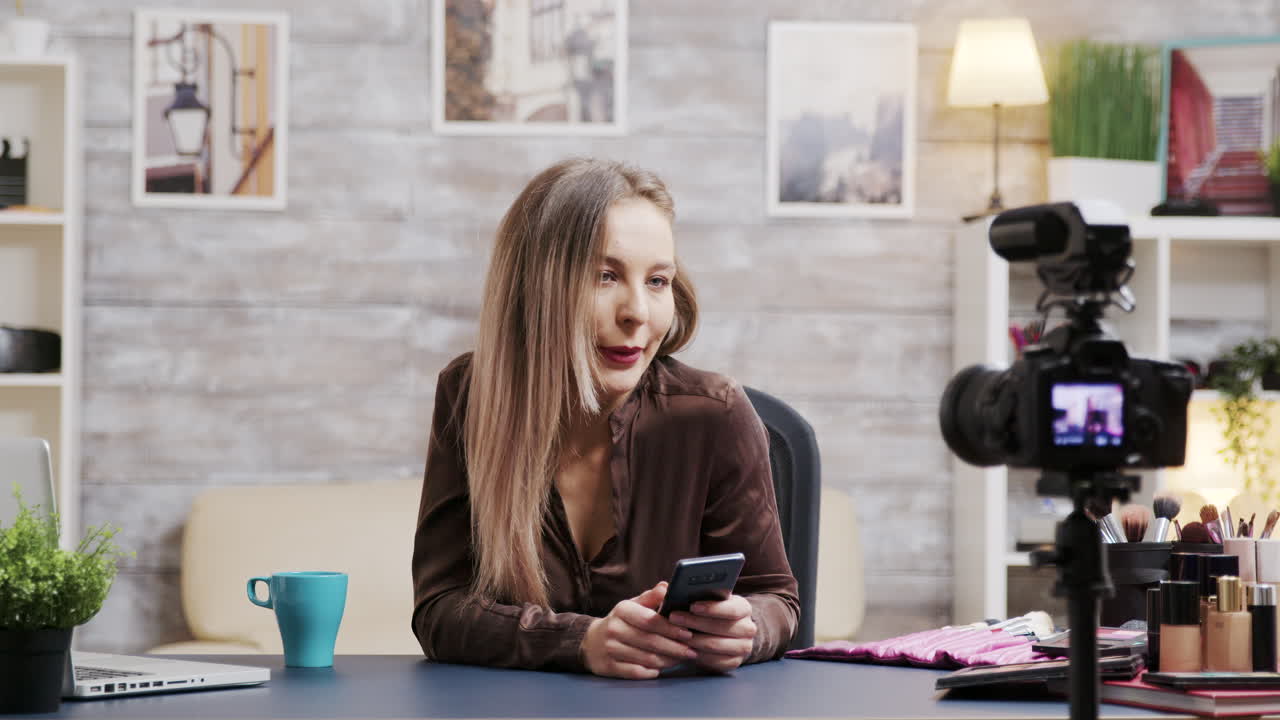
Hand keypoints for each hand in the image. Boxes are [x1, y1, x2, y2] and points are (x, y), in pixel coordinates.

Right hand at [580, 582, 696, 678]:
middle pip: (650, 641)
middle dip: (674, 647)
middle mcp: (614, 629)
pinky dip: (652, 672)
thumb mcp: (633, 605)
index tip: (688, 632)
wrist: (591, 641)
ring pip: (645, 658)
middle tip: (692, 650)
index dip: (671, 628)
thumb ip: (651, 597)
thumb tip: (667, 586)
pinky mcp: (609, 667)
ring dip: (667, 660)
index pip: (650, 620)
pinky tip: (662, 669)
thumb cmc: (620, 622)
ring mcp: (610, 649)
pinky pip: (636, 672)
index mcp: (622, 610)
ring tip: (682, 659)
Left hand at [669, 594, 755, 672]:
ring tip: (676, 634)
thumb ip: (696, 594)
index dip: (712, 608)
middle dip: (695, 622)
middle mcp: (748, 628)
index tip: (692, 606)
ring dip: (693, 640)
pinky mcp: (735, 662)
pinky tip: (685, 648)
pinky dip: (697, 655)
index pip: (732, 609)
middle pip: (721, 627)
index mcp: (744, 608)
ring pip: (716, 645)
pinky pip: (714, 660)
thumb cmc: (712, 612)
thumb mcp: (709, 600)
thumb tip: (667, 587)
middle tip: (674, 618)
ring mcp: (743, 647)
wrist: (726, 634)